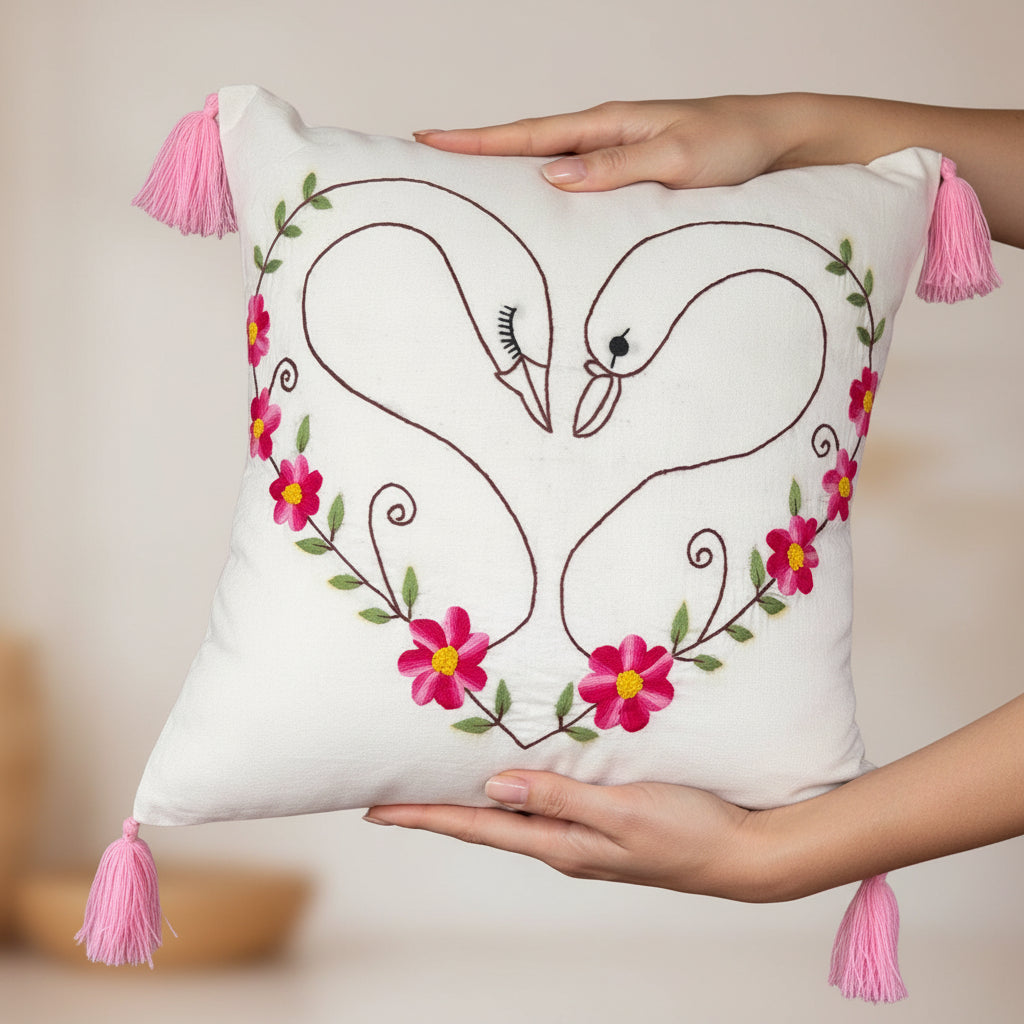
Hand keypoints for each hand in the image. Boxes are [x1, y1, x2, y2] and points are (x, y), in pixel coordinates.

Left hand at [365, 770, 775, 901]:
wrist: (743, 854)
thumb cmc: (688, 833)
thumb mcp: (621, 811)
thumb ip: (559, 796)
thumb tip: (493, 787)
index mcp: (560, 843)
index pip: (476, 827)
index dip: (424, 817)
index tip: (376, 810)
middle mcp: (563, 842)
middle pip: (484, 823)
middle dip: (436, 809)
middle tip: (391, 792)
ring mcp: (583, 834)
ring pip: (512, 813)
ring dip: (471, 800)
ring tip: (437, 780)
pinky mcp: (603, 820)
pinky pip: (545, 803)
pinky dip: (515, 790)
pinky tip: (511, 776)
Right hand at [414, 95, 1023, 246]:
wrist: (782, 137)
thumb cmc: (736, 143)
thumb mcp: (678, 158)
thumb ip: (617, 168)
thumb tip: (554, 177)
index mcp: (611, 123)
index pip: (530, 133)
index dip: (478, 140)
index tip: (429, 139)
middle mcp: (608, 134)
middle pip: (529, 143)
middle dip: (479, 152)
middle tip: (430, 160)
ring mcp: (620, 153)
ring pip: (551, 162)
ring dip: (510, 173)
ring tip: (467, 188)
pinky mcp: (635, 173)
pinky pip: (580, 180)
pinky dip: (551, 190)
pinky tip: (540, 207)